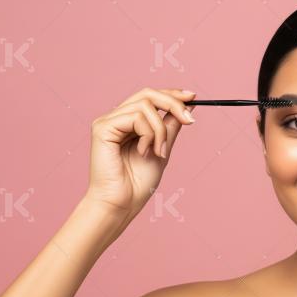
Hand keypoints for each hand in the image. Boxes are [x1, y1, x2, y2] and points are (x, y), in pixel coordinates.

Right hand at [85, 87, 196, 215]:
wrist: (122, 203)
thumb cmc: (138, 183)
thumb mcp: (163, 149)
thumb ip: (171, 127)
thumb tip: (187, 106)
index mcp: (129, 123)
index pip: (150, 97)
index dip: (172, 94)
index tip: (193, 97)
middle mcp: (117, 118)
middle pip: (147, 94)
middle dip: (172, 103)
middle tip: (189, 120)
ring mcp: (108, 122)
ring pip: (145, 105)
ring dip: (160, 130)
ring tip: (159, 151)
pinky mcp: (102, 128)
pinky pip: (135, 117)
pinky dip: (148, 134)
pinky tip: (144, 151)